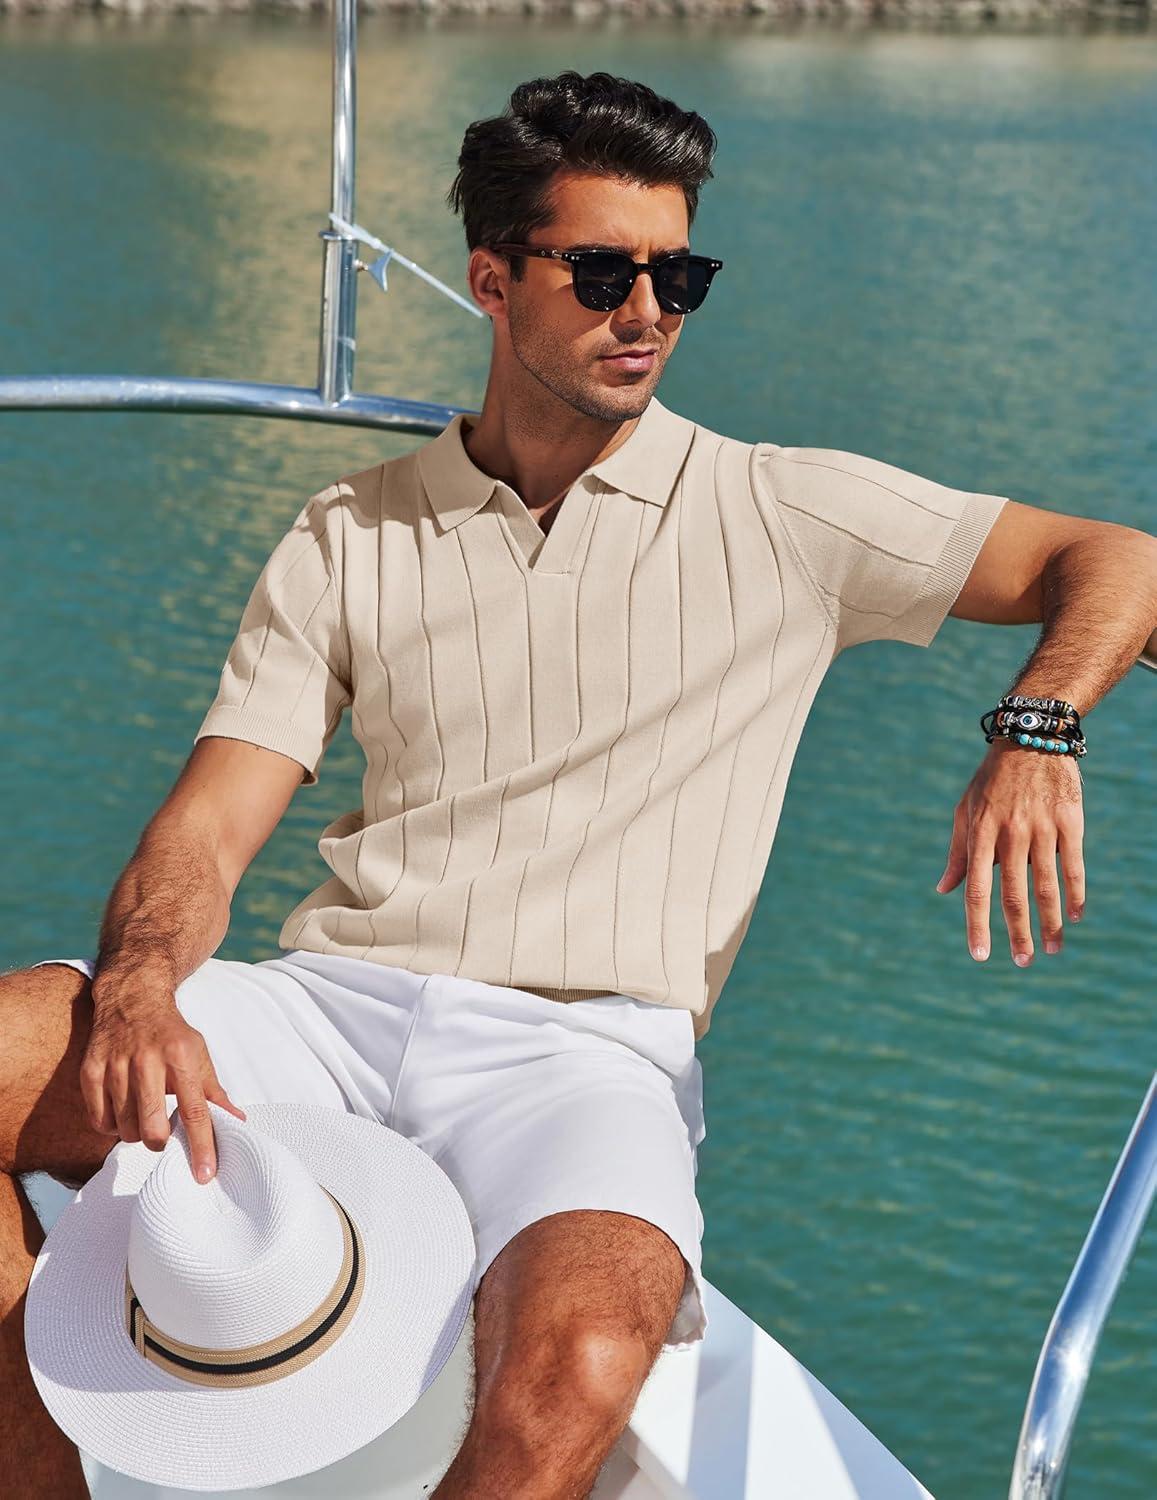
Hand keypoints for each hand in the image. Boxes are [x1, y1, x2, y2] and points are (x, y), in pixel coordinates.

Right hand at [82, 975, 246, 1182]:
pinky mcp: (90, 1070)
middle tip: (162, 1133)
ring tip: (142, 1114)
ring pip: (125, 1128)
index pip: (194, 1111)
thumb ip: (215, 1093)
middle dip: (160, 1141)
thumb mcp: (199, 1055)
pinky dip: (112, 1126)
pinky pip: (99, 1120)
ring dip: (136, 1133)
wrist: (133, 999)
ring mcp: (115, 1065)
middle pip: (153, 1127)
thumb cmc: (171, 1034)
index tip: (205, 1175)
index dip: (201, 1146)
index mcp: (180, 1056)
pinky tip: (121, 1111)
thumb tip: (237, 1123)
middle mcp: (146, 1060)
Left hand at [934, 737, 1085, 964]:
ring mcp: (1042, 828)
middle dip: (1017, 933)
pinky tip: (1076, 916)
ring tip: (1052, 949)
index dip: (977, 925)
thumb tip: (943, 889)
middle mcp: (1010, 834)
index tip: (980, 955)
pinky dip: (1076, 894)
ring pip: (1046, 886)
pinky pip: (1074, 865)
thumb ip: (958, 853)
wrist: (1030, 736)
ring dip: (1049, 922)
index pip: (976, 889)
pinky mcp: (1070, 821)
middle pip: (1013, 894)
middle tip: (1023, 962)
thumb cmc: (991, 780)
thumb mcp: (965, 811)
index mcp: (981, 834)